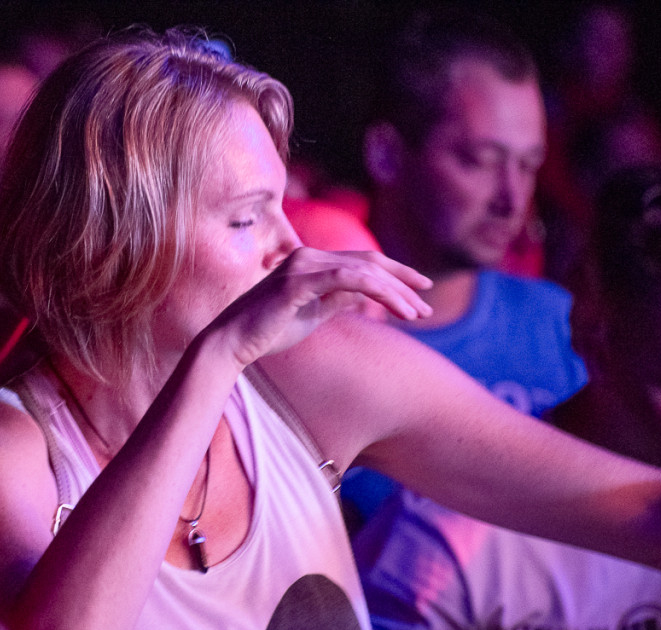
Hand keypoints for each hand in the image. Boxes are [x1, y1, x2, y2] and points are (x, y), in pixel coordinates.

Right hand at [211, 247, 432, 367]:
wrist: (233, 342)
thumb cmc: (268, 331)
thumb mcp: (312, 314)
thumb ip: (337, 299)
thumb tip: (366, 294)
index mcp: (310, 261)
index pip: (362, 262)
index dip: (396, 273)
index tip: (421, 291)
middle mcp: (307, 255)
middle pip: (369, 261)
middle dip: (403, 281)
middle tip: (428, 304)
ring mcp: (302, 265)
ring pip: (364, 271)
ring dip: (396, 292)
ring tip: (417, 314)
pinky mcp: (297, 280)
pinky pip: (348, 279)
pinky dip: (377, 292)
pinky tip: (396, 308)